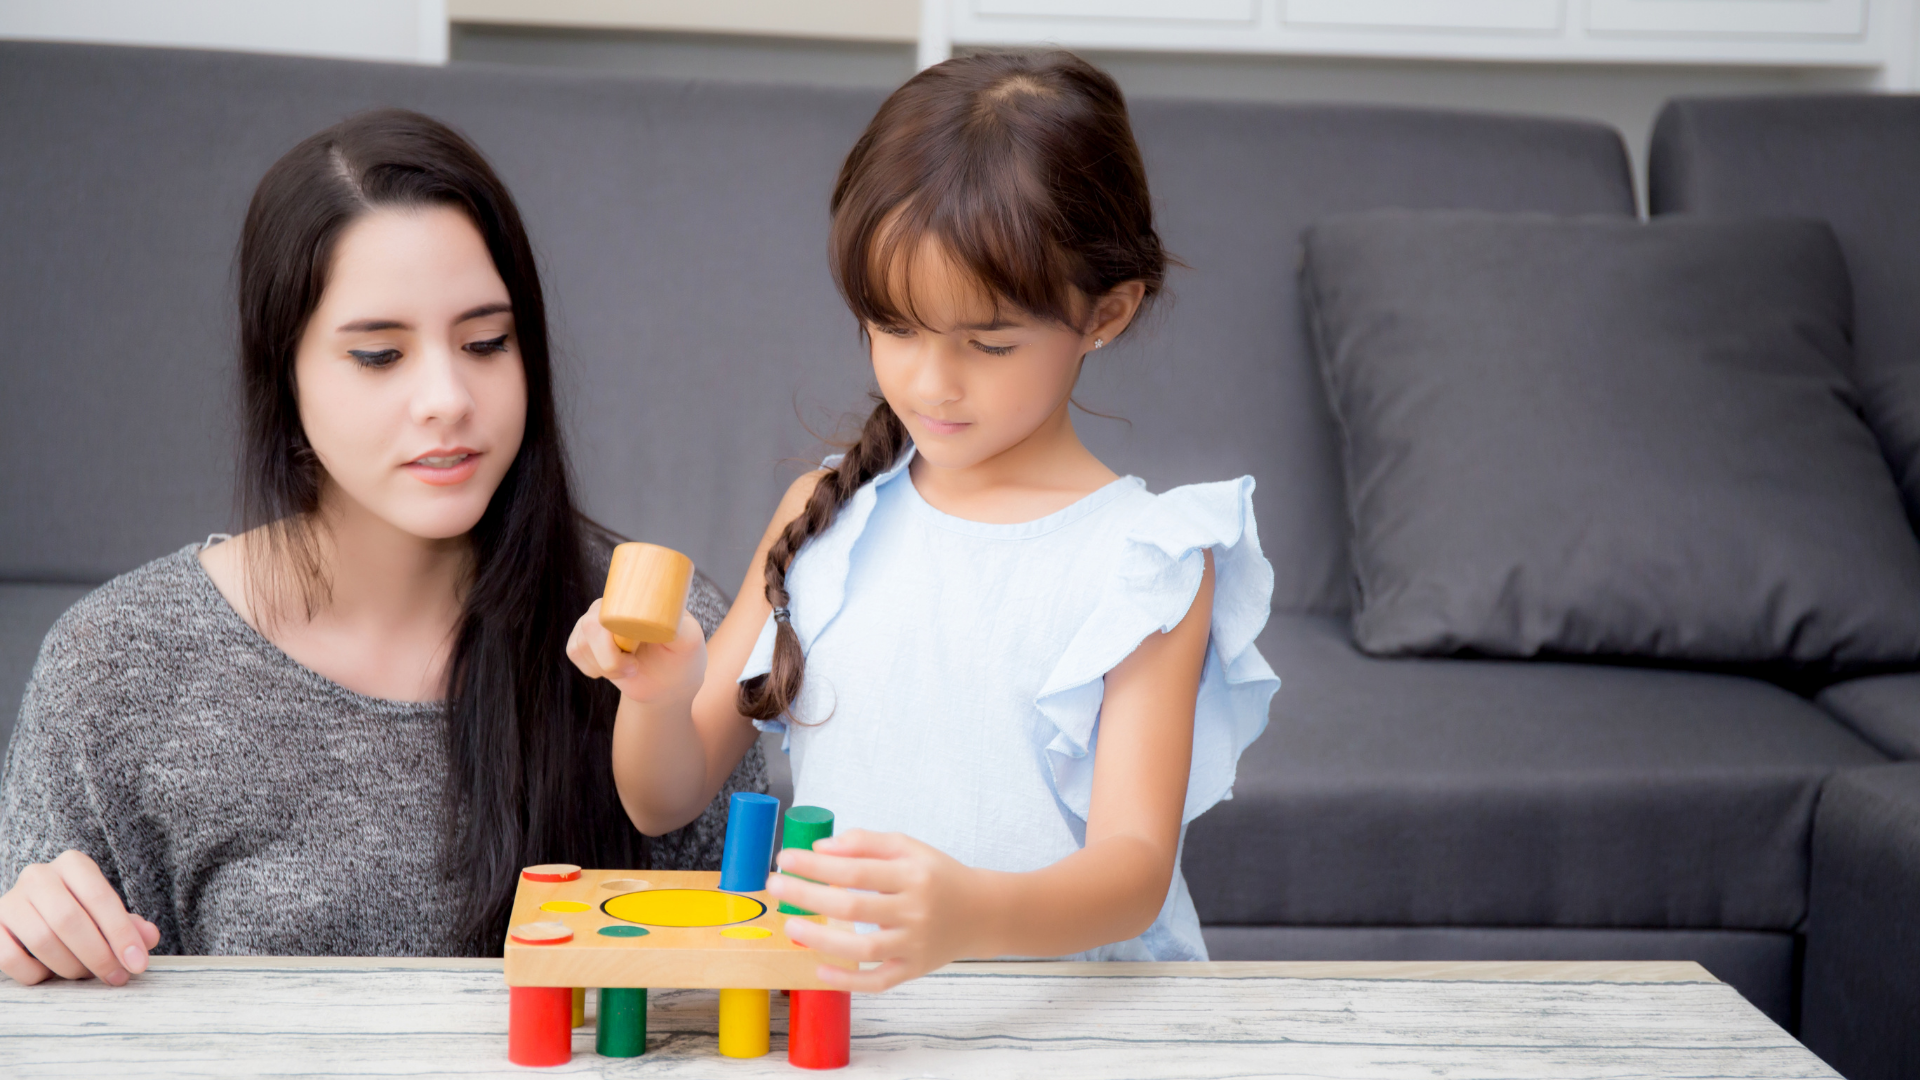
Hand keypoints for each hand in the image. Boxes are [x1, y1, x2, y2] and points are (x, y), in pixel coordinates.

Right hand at [0, 850, 160, 985]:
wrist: (32, 911)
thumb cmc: (79, 911)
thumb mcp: (105, 912)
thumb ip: (129, 924)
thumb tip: (149, 938)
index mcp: (73, 864)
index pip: (101, 898)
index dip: (121, 934)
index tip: (137, 964)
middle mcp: (38, 876)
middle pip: (69, 920)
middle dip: (97, 955)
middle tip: (114, 977)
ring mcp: (10, 900)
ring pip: (42, 940)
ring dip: (69, 966)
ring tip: (85, 974)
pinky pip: (11, 959)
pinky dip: (35, 974)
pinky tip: (49, 974)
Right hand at [565, 598, 705, 706]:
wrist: (669, 683)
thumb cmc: (683, 657)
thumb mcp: (690, 642)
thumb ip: (683, 629)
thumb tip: (666, 619)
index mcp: (637, 597)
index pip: (612, 604)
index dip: (613, 633)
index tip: (633, 653)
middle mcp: (612, 604)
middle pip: (590, 624)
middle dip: (609, 657)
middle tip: (634, 667)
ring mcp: (596, 621)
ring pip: (580, 642)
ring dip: (605, 665)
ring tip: (631, 667)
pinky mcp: (585, 640)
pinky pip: (574, 651)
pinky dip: (592, 668)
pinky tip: (614, 670)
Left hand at [766, 830, 995, 991]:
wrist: (982, 912)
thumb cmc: (938, 876)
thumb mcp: (909, 847)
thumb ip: (866, 842)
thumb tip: (820, 847)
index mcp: (913, 874)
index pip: (857, 869)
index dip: (818, 865)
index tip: (787, 858)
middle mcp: (915, 910)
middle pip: (854, 907)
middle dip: (809, 897)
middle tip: (776, 887)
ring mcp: (915, 944)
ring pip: (862, 949)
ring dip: (822, 940)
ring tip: (791, 928)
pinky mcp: (914, 970)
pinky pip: (878, 981)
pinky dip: (848, 981)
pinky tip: (819, 971)